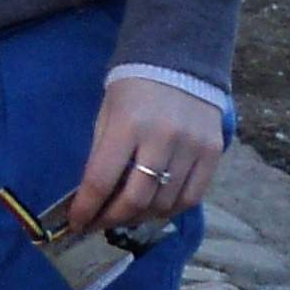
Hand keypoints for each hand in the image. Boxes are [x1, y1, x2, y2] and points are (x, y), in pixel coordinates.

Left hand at [64, 75, 227, 234]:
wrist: (177, 66)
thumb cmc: (132, 92)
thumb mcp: (106, 117)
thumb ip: (101, 155)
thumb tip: (92, 198)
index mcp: (126, 126)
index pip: (101, 179)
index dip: (87, 207)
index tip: (76, 223)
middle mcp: (162, 139)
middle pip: (136, 198)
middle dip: (112, 218)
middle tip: (99, 224)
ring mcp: (192, 148)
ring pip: (165, 203)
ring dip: (140, 218)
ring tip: (125, 217)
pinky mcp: (214, 154)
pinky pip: (192, 197)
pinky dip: (170, 211)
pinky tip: (154, 209)